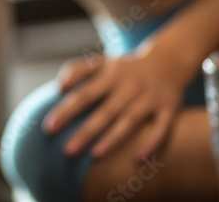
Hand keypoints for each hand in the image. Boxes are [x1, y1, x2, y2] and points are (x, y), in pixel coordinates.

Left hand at [42, 48, 188, 159]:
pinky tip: (139, 158)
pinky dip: (152, 142)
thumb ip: (78, 70)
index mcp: (110, 75)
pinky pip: (161, 127)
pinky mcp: (169, 107)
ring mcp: (150, 97)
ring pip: (130, 120)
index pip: (84, 94)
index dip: (66, 111)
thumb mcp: (103, 62)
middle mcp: (129, 86)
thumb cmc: (126, 68)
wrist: (169, 60)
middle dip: (86, 131)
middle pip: (105, 111)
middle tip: (67, 151)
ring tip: (94, 156)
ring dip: (113, 138)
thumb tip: (58, 86)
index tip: (49, 128)